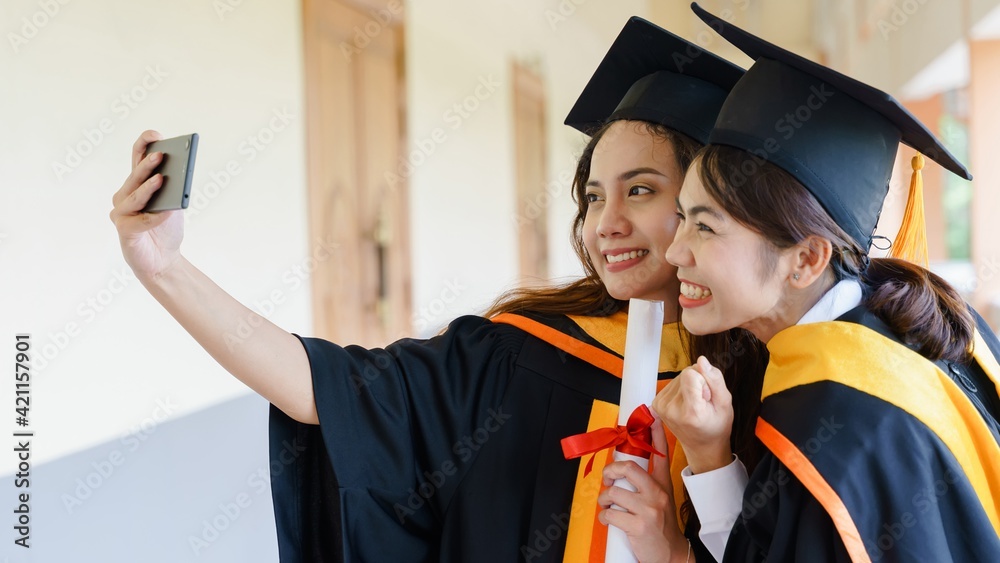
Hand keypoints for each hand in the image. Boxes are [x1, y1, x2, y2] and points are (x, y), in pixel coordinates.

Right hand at [109, 130, 184, 283]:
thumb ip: (172, 191)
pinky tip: (168, 212)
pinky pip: (140, 221)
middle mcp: (124, 196)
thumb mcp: (173, 205)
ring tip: (161, 180)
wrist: (163, 260)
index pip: (136, 159)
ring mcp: (121, 213)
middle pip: (135, 177)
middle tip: (160, 155)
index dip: (143, 145)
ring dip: (148, 189)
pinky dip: (155, 217)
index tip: (155, 135)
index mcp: (136, 185)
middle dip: (147, 165)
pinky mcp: (124, 231)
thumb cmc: (165, 229)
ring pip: (135, 198)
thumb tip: (178, 177)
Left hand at [597, 415, 688, 562]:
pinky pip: (610, 514)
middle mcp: (657, 494)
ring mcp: (649, 510)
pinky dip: (605, 517)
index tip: (652, 416)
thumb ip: (647, 483)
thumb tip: (623, 469)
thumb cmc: (661, 526)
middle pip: (629, 467)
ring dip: (604, 499)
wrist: (670, 555)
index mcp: (663, 485)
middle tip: (608, 478)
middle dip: (611, 470)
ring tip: (608, 505)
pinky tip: (610, 520)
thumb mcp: (661, 500)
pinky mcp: (638, 526)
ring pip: (614, 492)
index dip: (655, 433)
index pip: (660, 454)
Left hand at [653, 356, 732, 473]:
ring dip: (690, 386)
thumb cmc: (717, 425)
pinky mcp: (656, 403)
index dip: (704, 380)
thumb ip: (715, 380)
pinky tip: (687, 403)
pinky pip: (672, 383)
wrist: (702, 445)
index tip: (707, 396)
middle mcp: (671, 409)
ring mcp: (661, 406)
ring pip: (679, 376)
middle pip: (685, 373)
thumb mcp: (725, 403)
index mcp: (690, 412)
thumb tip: (701, 360)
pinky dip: (682, 390)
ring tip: (696, 404)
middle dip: (698, 383)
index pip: (690, 373)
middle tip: (703, 402)